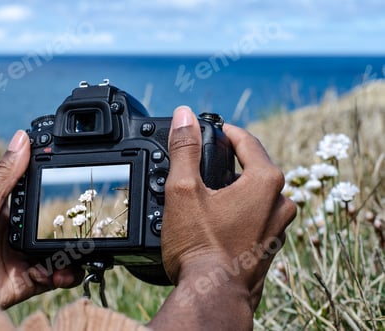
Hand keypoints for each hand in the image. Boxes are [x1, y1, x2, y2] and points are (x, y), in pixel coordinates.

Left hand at [0, 130, 83, 307]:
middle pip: (52, 228)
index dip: (56, 193)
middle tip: (87, 228)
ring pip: (56, 254)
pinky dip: (63, 276)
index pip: (37, 197)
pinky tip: (63, 273)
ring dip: (71, 256)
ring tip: (78, 256)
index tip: (76, 186)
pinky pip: (51, 277)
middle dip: (70, 229)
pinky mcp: (22, 282)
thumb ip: (5, 175)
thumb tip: (22, 137)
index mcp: (5, 211)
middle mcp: (15, 234)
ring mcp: (19, 258)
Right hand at [149, 106, 295, 329]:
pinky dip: (240, 210)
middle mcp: (279, 203)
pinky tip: (218, 220)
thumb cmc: (201, 248)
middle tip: (204, 161)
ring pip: (257, 193)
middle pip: (254, 166)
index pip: (247, 141)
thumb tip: (184, 116)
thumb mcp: (184, 191)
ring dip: (235, 187)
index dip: (225, 132)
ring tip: (207, 192)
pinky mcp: (270, 246)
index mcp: (265, 182)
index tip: (209, 130)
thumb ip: (185, 149)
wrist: (213, 298)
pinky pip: (257, 216)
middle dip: (229, 161)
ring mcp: (278, 227)